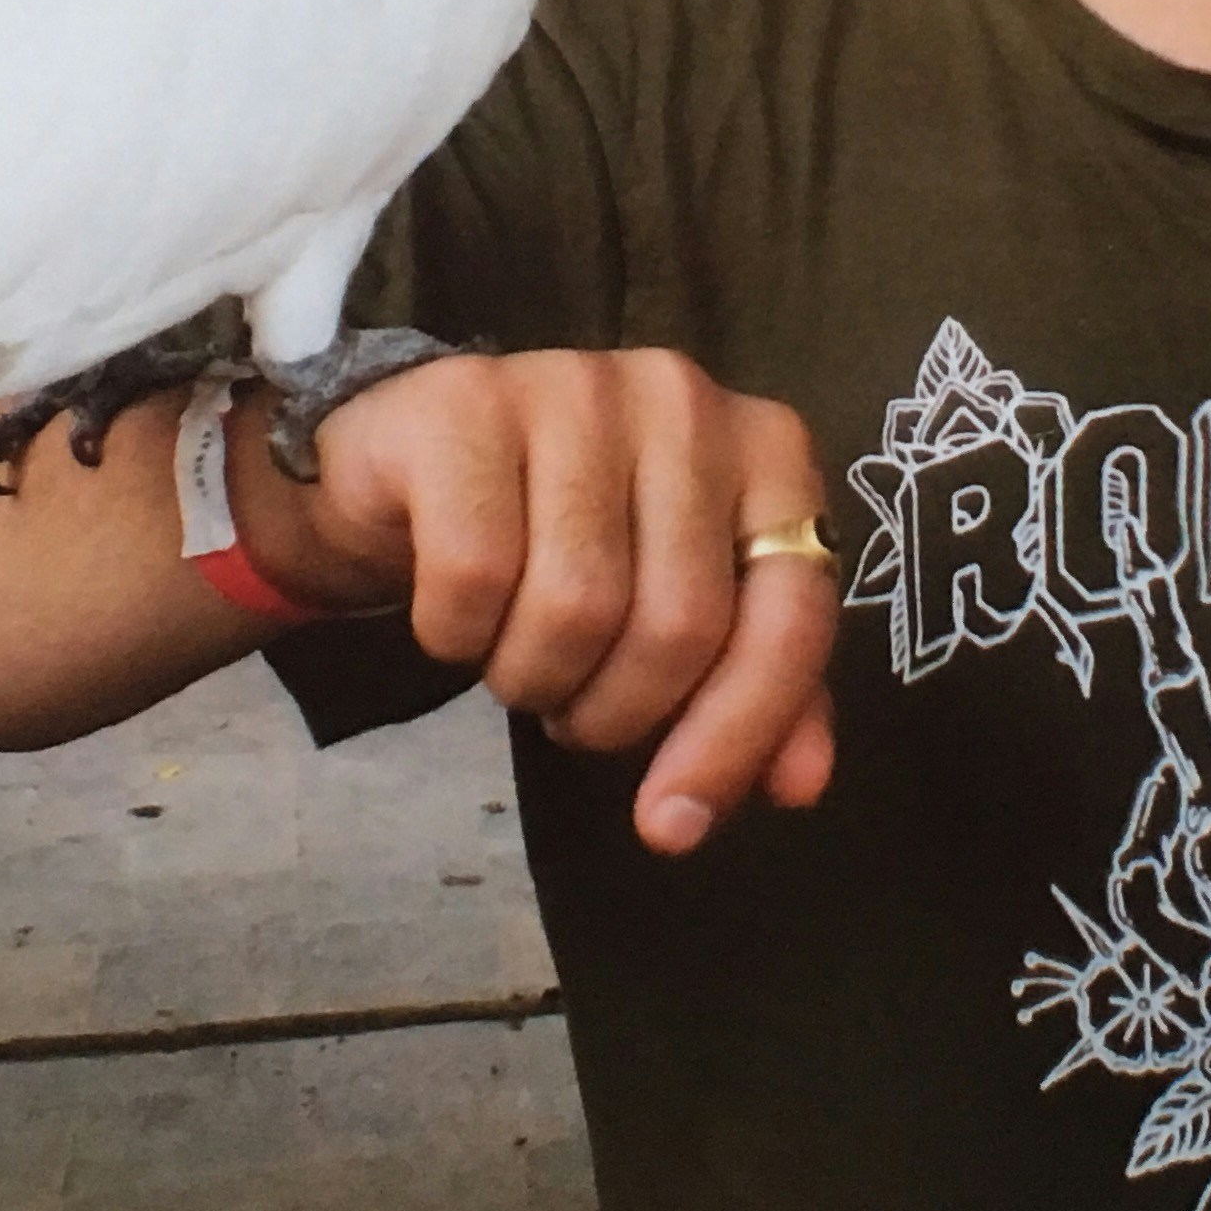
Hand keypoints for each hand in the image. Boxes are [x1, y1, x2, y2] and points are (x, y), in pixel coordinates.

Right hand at [236, 350, 838, 853]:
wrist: (412, 470)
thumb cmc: (565, 544)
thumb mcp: (676, 610)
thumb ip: (756, 688)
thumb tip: (798, 786)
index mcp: (767, 449)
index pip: (791, 616)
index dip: (736, 735)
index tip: (676, 824)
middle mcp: (685, 399)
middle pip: (680, 625)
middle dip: (615, 712)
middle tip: (573, 704)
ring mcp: (576, 386)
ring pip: (577, 607)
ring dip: (533, 676)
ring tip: (519, 651)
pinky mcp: (467, 403)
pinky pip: (474, 576)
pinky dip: (455, 633)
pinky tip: (458, 611)